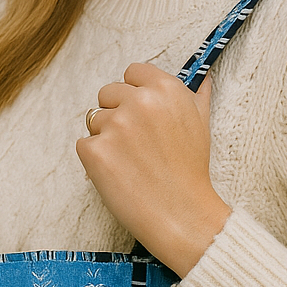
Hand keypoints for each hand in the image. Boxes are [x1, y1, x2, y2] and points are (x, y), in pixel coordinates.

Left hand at [76, 63, 230, 276]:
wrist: (181, 214)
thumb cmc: (191, 171)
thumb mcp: (202, 125)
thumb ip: (196, 96)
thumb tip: (202, 78)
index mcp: (165, 89)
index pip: (132, 72)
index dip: (134, 93)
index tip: (142, 115)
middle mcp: (139, 101)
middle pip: (107, 93)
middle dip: (116, 114)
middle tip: (136, 144)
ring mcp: (115, 126)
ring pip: (94, 120)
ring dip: (106, 138)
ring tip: (131, 162)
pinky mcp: (95, 151)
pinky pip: (84, 145)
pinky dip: (95, 160)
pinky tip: (119, 174)